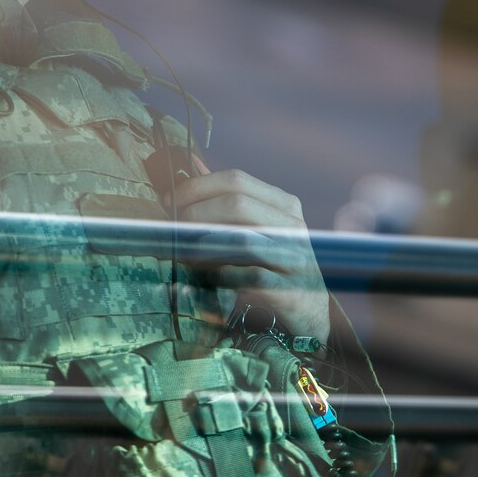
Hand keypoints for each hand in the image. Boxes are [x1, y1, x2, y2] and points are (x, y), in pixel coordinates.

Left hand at [167, 168, 330, 341]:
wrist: (308, 311)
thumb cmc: (271, 265)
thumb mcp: (257, 228)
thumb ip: (227, 199)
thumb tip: (192, 165)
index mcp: (283, 204)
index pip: (236, 179)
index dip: (197, 186)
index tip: (169, 200)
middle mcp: (293, 225)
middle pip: (238, 203)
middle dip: (196, 212)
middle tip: (172, 227)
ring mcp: (294, 257)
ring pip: (242, 239)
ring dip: (202, 245)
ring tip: (181, 252)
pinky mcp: (289, 289)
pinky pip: (248, 277)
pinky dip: (220, 276)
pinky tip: (203, 278)